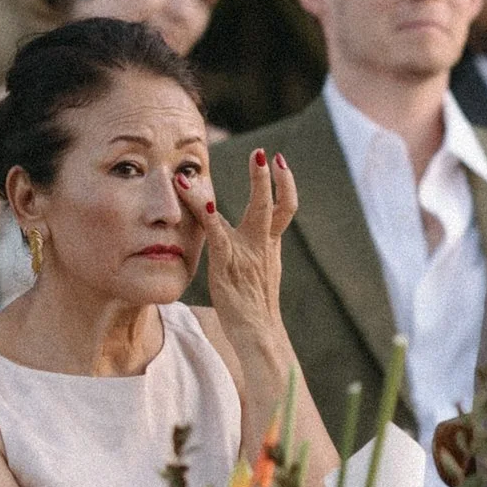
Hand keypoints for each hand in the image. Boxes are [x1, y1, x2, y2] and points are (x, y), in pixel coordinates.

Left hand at [198, 146, 297, 363]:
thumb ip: (256, 251)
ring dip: (249, 184)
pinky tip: (201, 196)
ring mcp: (248, 252)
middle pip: (276, 204)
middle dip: (270, 177)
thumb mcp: (260, 272)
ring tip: (240, 161)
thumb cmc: (253, 306)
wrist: (258, 333)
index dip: (284, 183)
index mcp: (270, 244)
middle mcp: (263, 244)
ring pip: (256, 210)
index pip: (284, 207)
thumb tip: (252, 240)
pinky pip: (218, 232)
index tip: (278, 161)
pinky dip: (209, 212)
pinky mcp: (227, 262)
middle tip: (266, 153)